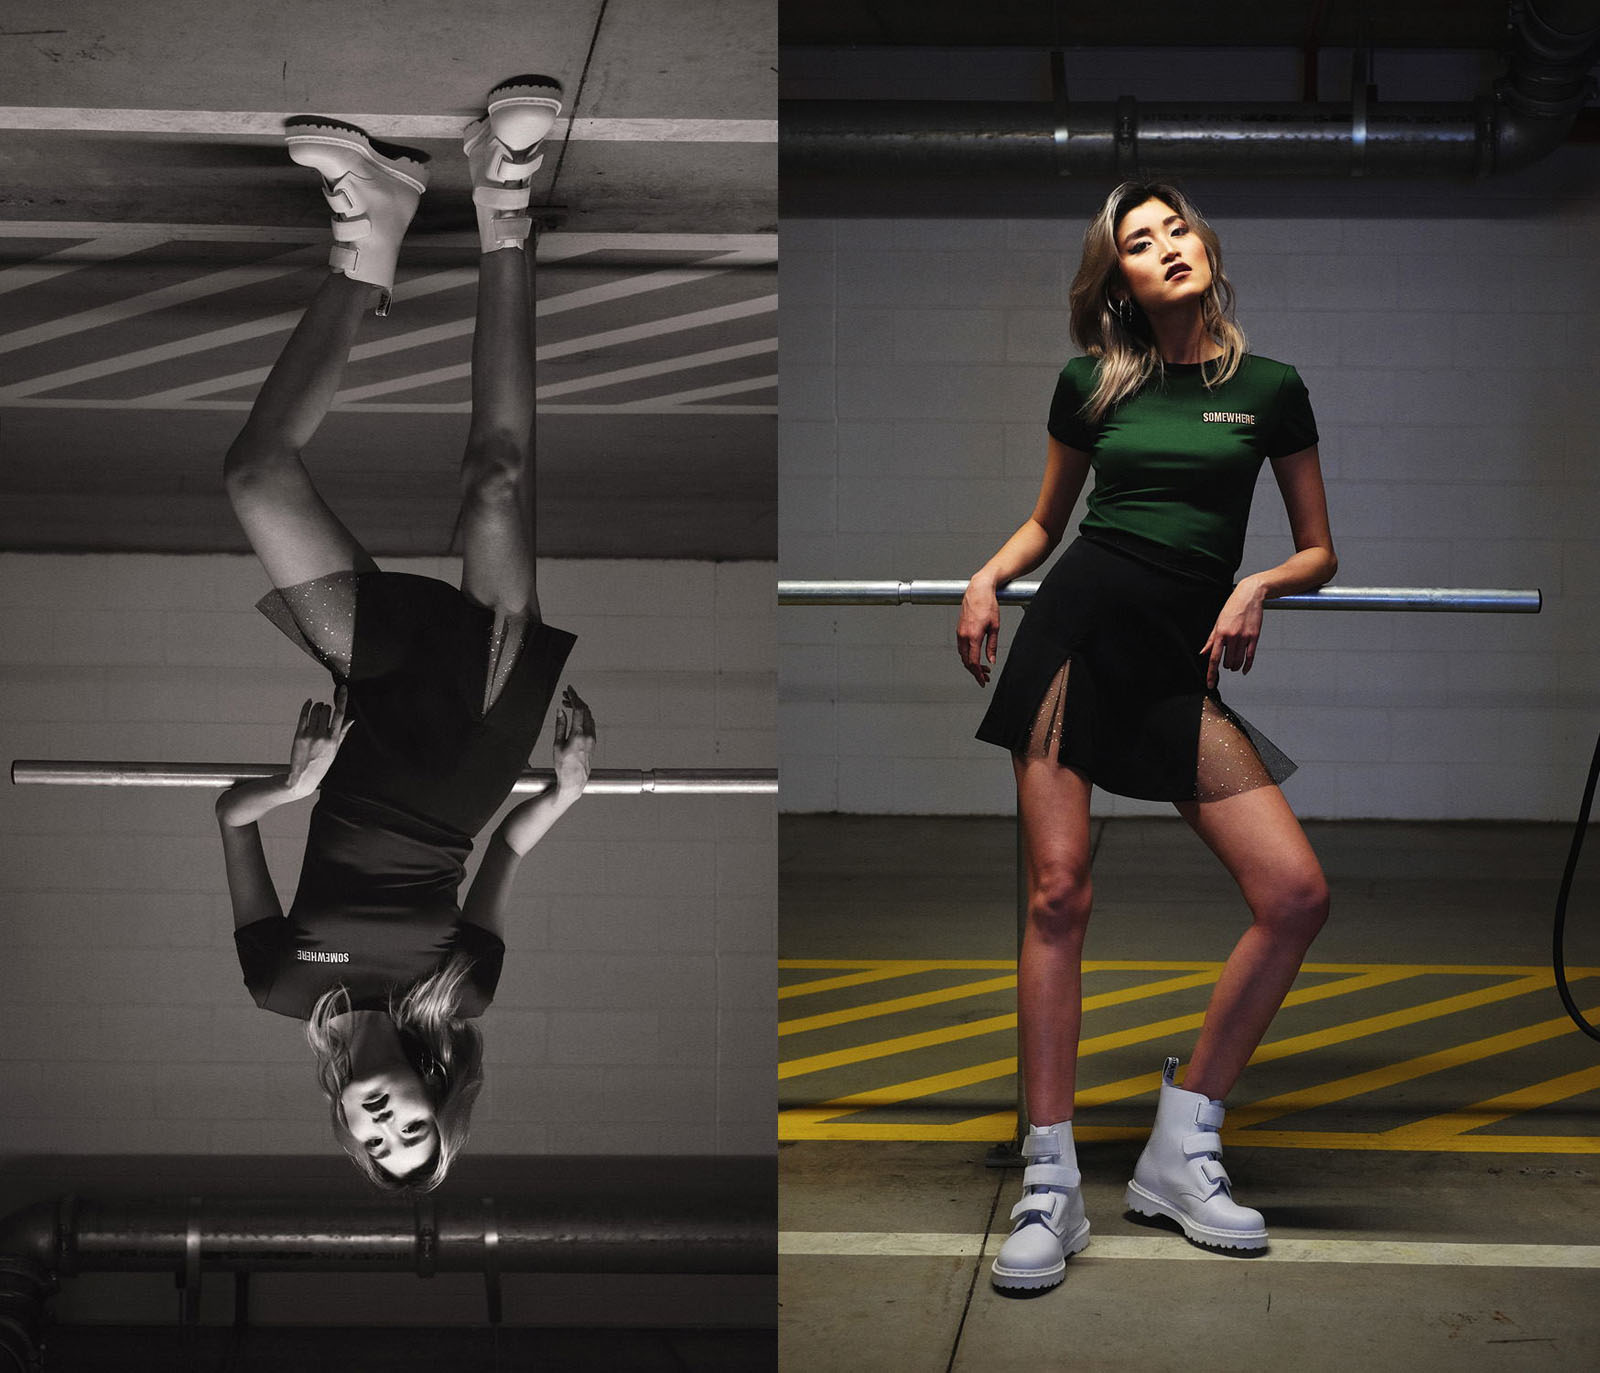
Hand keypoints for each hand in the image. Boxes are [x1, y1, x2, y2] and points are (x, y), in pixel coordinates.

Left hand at [286, 685, 353, 795]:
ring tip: (318, 708)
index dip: (342, 700)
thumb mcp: (336, 750)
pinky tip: (309, 703)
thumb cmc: (322, 764)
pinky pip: (303, 715)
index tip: (343, 689)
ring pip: (315, 711)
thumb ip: (343, 733)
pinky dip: (307, 706)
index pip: (340, 715)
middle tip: (326, 710)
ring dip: (318, 706)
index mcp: (334, 739)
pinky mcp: (299, 735)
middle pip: (326, 710)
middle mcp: (322, 736)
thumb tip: (351, 719)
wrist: (303, 777)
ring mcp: (310, 735)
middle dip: (327, 707)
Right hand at [552, 685, 595, 800]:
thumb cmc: (563, 765)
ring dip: (580, 707)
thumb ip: (560, 726)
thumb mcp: (557, 745)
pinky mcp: (593, 741)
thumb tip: (560, 711)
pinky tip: (575, 715)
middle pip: (585, 710)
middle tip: (565, 695)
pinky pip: (590, 723)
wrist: (574, 780)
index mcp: (578, 735)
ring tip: (567, 704)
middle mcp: (588, 735)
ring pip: (589, 716)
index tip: (569, 689)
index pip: (579, 709)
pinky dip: (583, 715)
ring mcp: (592, 738)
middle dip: (576, 700)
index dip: (574, 696)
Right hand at [957, 578, 1001, 686]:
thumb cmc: (988, 605)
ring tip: (982, 667)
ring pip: (962, 655)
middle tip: (985, 676)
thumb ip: (992, 646)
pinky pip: (961, 647)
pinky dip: (967, 655)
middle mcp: (963, 636)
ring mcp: (960, 632)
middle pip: (966, 661)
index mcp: (973, 636)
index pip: (973, 662)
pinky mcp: (959, 629)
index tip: (983, 680)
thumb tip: (991, 660)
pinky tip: (975, 655)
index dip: (978, 674)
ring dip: (971, 663)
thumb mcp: (995, 627)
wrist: (978, 590)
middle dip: (975, 671)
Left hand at [1200, 579, 1266, 689]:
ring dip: (1234, 666)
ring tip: (1233, 665)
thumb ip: (1211, 639)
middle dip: (1225, 666)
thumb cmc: (1232, 608)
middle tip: (1225, 664)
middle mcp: (1232, 637)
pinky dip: (1247, 666)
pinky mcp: (1254, 637)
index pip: (1214, 658)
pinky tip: (1244, 670)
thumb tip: (1204, 653)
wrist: (1249, 596)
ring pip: (1238, 661)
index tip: (1209, 683)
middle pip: (1227, 662)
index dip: (1211, 673)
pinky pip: (1250, 656)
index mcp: (1220, 633)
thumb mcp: (1217, 622)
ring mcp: (1244, 637)